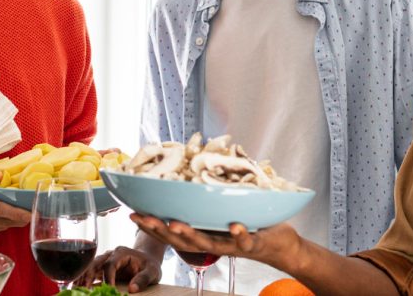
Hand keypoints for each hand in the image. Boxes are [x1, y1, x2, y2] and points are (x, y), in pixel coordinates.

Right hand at [75, 246, 161, 291]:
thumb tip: (132, 289)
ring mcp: (105, 261)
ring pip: (90, 267)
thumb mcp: (152, 272)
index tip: (109, 288)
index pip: (110, 264)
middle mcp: (110, 255)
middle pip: (95, 263)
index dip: (108, 276)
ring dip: (82, 277)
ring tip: (74, 288)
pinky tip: (76, 287)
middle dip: (87, 275)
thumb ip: (143, 279)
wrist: (147, 262)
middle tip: (82, 287)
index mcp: (121, 253)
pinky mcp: (102, 270)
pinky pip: (91, 274)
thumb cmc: (149, 266)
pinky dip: (84, 280)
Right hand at [130, 213, 302, 272]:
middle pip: (182, 240)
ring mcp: (232, 245)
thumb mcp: (222, 211)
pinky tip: (234, 226)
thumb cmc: (249, 224)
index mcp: (203, 234)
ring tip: (177, 223)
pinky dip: (239, 234)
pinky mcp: (253, 243)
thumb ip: (205, 199)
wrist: (280, 245)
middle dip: (161, 230)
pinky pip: (245, 241)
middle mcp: (213, 243)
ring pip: (208, 243)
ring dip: (191, 234)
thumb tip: (188, 166)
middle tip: (144, 218)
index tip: (132, 213)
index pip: (172, 232)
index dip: (151, 225)